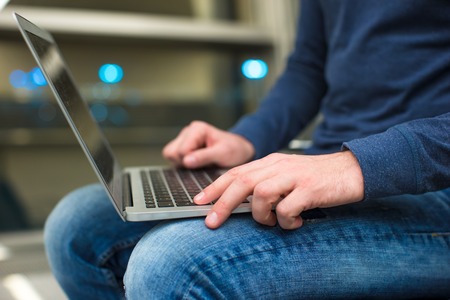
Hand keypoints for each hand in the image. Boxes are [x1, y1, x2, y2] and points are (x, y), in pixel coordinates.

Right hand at [162, 121, 254, 167]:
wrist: (240, 150)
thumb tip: (186, 161)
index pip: (181, 151)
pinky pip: (172, 157)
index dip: (192, 160)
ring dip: (183, 162)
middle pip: (172, 152)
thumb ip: (204, 157)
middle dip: (186, 162)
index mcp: (197, 129)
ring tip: (200, 161)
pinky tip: (196, 162)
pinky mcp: (182, 146)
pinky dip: (182, 163)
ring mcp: (184, 139)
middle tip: (204, 161)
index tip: (207, 160)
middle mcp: (188, 131)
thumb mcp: (222, 154)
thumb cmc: (234, 150)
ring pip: (170, 154)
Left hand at [194, 151, 363, 229]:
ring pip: (261, 193)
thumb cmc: (317, 177)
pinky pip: (287, 208)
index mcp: (271, 162)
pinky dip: (286, 221)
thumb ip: (266, 183)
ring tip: (272, 222)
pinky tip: (295, 223)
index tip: (199, 201)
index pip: (236, 172)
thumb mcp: (287, 174)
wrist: (353, 170)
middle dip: (222, 203)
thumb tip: (242, 203)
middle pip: (242, 182)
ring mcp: (294, 176)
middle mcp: (279, 166)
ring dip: (261, 214)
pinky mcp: (310, 189)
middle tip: (211, 222)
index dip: (215, 187)